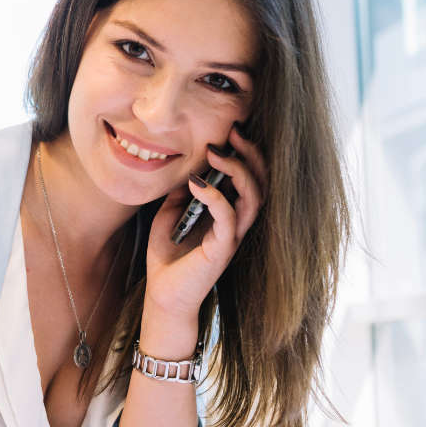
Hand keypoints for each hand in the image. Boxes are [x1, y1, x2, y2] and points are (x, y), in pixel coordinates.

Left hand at [144, 122, 267, 324]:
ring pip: (254, 198)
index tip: (230, 131)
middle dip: (251, 154)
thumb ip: (183, 192)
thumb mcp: (171, 214)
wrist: (163, 295)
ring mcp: (232, 236)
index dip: (247, 153)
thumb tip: (189, 168)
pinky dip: (215, 196)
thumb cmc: (168, 257)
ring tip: (216, 152)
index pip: (251, 178)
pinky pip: (228, 217)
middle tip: (233, 132)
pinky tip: (196, 182)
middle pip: (262, 183)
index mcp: (229, 213)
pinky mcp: (222, 249)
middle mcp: (237, 223)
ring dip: (238, 170)